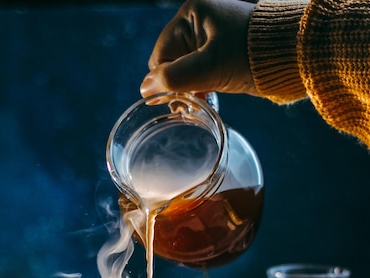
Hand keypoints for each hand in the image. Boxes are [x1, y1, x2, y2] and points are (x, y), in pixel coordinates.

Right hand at [140, 0, 256, 97]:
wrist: (290, 57)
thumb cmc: (251, 56)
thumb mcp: (208, 68)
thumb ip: (173, 79)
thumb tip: (144, 89)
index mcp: (191, 13)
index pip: (162, 54)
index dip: (165, 80)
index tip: (177, 102)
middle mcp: (198, 20)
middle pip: (171, 62)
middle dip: (177, 85)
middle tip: (189, 105)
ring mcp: (210, 35)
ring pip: (185, 69)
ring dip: (188, 89)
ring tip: (198, 104)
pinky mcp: (221, 51)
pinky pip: (199, 71)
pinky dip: (200, 86)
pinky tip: (207, 97)